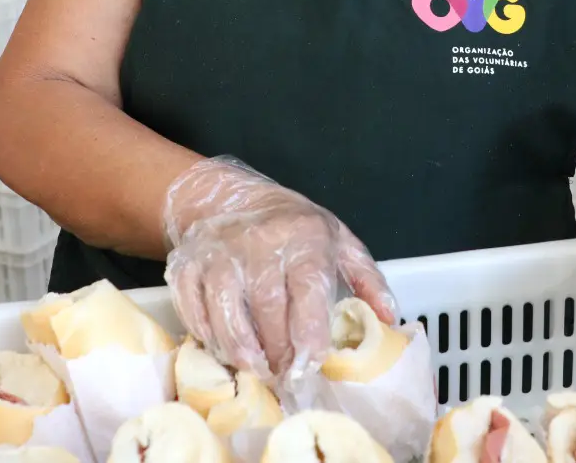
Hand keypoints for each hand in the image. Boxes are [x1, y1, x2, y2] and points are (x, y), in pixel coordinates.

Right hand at [163, 157, 396, 382]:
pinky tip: (226, 349)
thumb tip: (389, 318)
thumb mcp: (340, 243)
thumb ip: (367, 280)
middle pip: (267, 309)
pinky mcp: (186, 265)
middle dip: (278, 352)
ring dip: (243, 352)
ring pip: (227, 314)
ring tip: (258, 370)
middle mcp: (259, 242)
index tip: (312, 363)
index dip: (309, 332)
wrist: (230, 199)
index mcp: (303, 237)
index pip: (307, 290)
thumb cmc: (294, 229)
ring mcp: (218, 253)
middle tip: (286, 377)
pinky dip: (209, 338)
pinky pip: (194, 312)